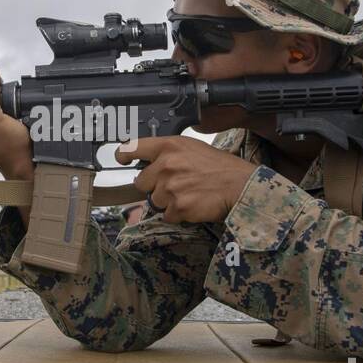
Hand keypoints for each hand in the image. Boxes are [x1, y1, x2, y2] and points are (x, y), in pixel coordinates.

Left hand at [115, 136, 256, 223]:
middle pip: (141, 183)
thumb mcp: (192, 148)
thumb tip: (149, 164)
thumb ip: (168, 154)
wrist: (240, 186)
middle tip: (176, 185)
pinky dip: (179, 214)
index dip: (123, 155)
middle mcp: (166, 165)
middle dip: (154, 187)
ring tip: (190, 194)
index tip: (121, 159)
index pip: (133, 148)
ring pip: (155, 202)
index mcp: (169, 146)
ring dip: (168, 202)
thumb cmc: (220, 167)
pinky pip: (168, 216)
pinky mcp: (178, 207)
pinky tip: (194, 204)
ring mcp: (171, 187)